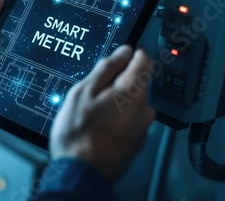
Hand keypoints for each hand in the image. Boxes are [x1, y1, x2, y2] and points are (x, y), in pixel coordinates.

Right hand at [49, 46, 154, 182]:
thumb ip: (106, 68)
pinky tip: (96, 127)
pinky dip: (114, 119)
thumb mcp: (84, 91)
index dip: (129, 54)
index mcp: (133, 91)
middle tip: (90, 92)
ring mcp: (142, 128)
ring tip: (89, 113)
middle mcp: (144, 109)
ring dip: (113, 103)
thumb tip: (123, 52)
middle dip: (115, 83)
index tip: (116, 56)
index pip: (144, 60)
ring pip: (129, 104)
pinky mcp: (135, 142)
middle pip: (135, 83)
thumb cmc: (79, 133)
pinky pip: (127, 121)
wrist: (82, 171)